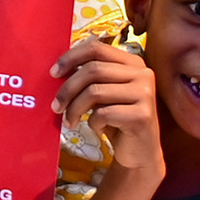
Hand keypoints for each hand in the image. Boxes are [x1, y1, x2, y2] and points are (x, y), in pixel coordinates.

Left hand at [52, 40, 159, 187]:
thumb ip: (89, 78)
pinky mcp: (142, 115)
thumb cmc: (117, 120)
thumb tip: (58, 70)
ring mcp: (145, 93)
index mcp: (133, 62)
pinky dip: (93, 123)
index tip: (53, 74)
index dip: (71, 58)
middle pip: (93, 70)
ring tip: (70, 121)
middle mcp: (143, 73)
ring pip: (95, 91)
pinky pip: (103, 113)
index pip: (96, 48)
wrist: (139, 152)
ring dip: (75, 108)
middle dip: (68, 89)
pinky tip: (98, 129)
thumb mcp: (103, 94)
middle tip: (55, 106)